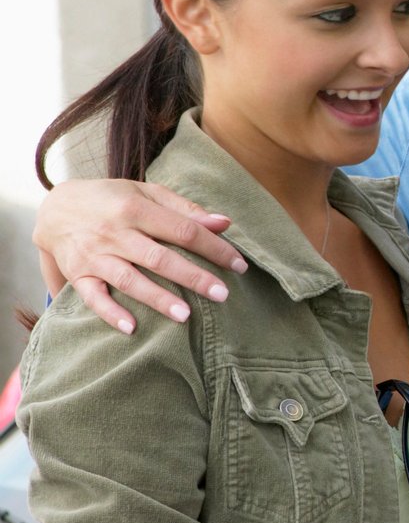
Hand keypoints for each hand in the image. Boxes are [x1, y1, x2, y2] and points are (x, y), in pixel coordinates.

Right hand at [34, 179, 246, 333]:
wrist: (55, 207)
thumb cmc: (113, 199)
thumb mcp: (146, 193)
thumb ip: (185, 209)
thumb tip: (225, 223)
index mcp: (136, 209)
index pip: (183, 230)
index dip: (213, 247)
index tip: (239, 265)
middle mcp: (114, 232)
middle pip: (159, 258)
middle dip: (192, 277)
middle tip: (222, 294)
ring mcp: (94, 255)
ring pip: (129, 279)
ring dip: (157, 298)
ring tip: (186, 315)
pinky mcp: (78, 274)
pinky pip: (93, 297)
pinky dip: (110, 313)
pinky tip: (131, 328)